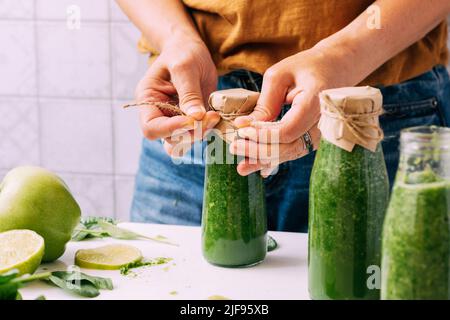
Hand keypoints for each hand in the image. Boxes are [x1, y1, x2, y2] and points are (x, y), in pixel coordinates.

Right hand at [136, 37, 219, 156]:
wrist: (192, 49)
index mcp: (148, 100)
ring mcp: (175, 119)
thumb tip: (195, 117)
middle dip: (190, 133)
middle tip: (210, 117)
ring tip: (214, 116)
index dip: (170, 129)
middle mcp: (159, 113)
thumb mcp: (185, 67)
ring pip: (184, 141)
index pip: (151, 127)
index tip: (191, 120)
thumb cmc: (183, 52)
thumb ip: (189, 93)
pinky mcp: (191, 120)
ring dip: (200, 134)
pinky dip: (207, 130)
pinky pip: (197, 134)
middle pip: (169, 139)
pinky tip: (215, 116)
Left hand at [230, 45, 350, 175]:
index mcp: (316, 101)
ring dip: (264, 160)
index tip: (242, 131)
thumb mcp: (280, 76)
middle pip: (289, 147)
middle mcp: (323, 123)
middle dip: (258, 151)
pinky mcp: (314, 138)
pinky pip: (293, 152)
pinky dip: (274, 159)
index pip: (287, 129)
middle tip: (233, 148)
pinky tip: (256, 167)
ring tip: (241, 165)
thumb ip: (265, 103)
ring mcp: (321, 134)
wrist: (336, 68)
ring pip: (291, 153)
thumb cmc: (306, 67)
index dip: (263, 134)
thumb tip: (243, 126)